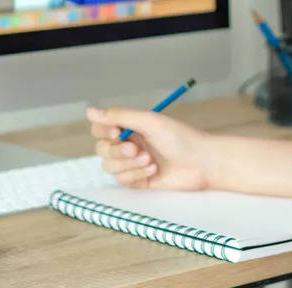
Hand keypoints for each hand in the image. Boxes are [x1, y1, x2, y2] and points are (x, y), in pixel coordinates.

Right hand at [87, 106, 211, 190]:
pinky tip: (154, 170)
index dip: (103, 131)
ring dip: (128, 164)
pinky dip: (136, 175)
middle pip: (101, 149)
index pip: (100, 127)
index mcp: (130, 126)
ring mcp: (132, 163)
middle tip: (136, 149)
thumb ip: (119, 116)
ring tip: (150, 160)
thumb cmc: (180, 138)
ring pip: (109, 166)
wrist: (202, 163)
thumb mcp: (149, 121)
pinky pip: (122, 180)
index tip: (117, 132)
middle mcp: (128, 143)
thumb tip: (89, 110)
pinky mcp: (138, 180)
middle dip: (116, 151)